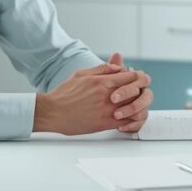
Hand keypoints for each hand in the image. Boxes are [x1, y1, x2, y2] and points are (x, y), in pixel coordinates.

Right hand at [32, 58, 150, 135]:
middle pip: (135, 90)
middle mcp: (106, 95)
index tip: (135, 79)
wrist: (53, 112)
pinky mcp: (104, 124)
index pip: (129, 76)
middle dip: (139, 90)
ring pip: (133, 106)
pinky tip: (129, 117)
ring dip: (137, 105)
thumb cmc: (65, 93)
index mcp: (101, 81)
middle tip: (138, 91)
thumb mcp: (81, 74)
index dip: (135, 77)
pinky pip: (125, 122)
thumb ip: (102, 69)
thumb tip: (118, 67)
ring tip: (135, 104)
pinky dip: (131, 119)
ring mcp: (106, 110)